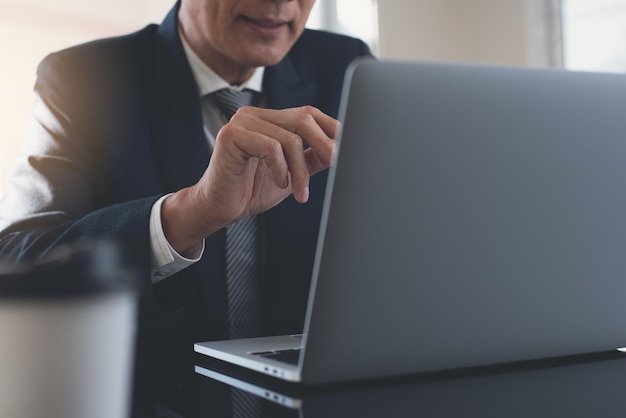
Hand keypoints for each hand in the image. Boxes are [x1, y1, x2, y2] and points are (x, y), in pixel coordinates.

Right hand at [162, 105, 337, 253]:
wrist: (218, 208)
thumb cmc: (251, 190)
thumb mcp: (292, 174)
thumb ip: (312, 159)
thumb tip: (341, 150)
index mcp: (269, 119)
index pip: (308, 113)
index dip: (331, 128)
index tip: (349, 147)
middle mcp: (255, 115)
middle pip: (303, 119)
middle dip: (324, 144)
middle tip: (337, 164)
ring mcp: (242, 122)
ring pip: (289, 138)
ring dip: (301, 170)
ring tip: (300, 192)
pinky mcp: (231, 136)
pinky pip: (271, 147)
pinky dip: (281, 169)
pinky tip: (280, 183)